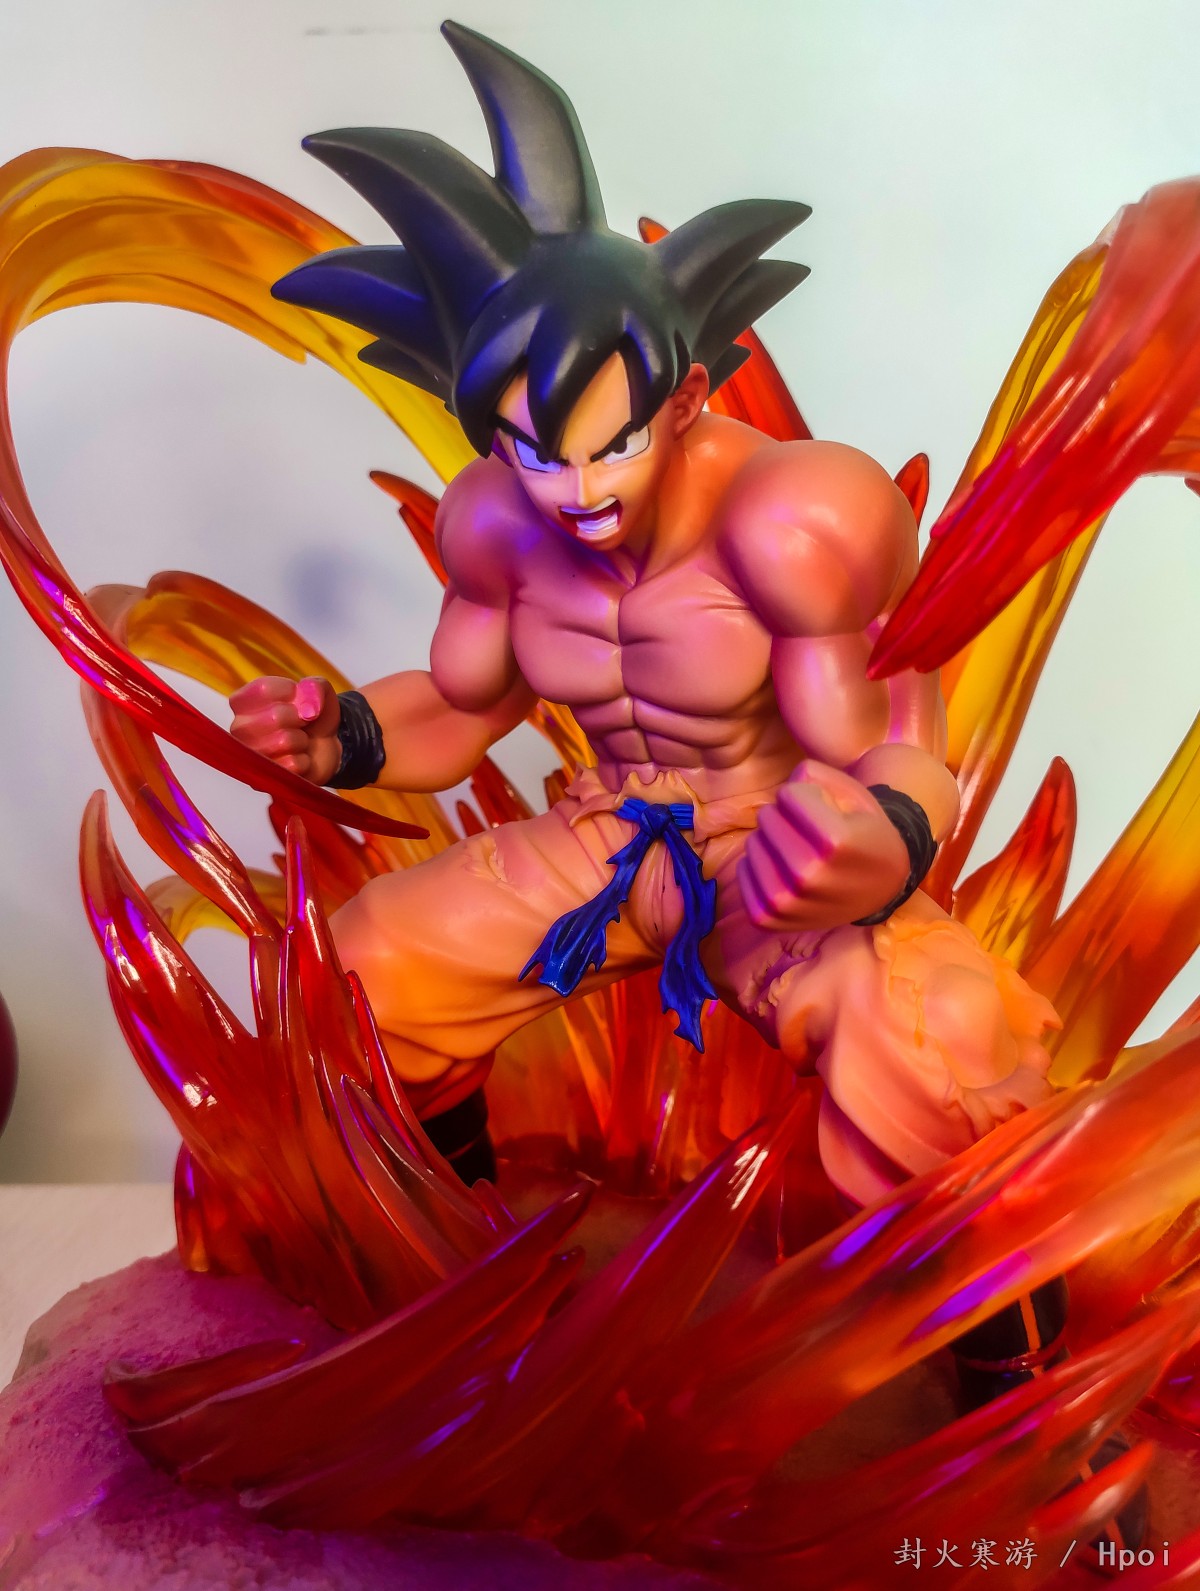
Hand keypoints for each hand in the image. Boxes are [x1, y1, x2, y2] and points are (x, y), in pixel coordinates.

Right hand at [228, 675, 341, 784]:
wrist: (326, 746)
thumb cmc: (312, 716)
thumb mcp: (318, 691)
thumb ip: (315, 686)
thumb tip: (308, 706)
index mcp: (243, 702)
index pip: (264, 689)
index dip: (290, 692)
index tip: (296, 698)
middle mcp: (239, 728)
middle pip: (276, 717)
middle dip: (300, 718)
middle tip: (301, 723)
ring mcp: (249, 756)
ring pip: (285, 741)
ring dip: (302, 740)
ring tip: (298, 741)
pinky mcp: (263, 779)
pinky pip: (293, 764)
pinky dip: (305, 761)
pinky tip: (298, 758)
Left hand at [738, 761, 911, 932]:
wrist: (880, 887)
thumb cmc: (863, 831)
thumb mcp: (853, 793)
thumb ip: (815, 774)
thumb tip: (783, 791)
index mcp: (836, 842)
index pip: (788, 795)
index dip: (807, 795)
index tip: (827, 811)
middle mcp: (809, 876)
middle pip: (767, 818)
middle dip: (786, 816)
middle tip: (811, 832)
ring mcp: (786, 902)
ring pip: (753, 844)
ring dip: (772, 841)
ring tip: (801, 851)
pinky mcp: (769, 918)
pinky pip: (744, 872)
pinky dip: (761, 865)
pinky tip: (787, 871)